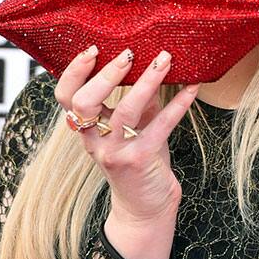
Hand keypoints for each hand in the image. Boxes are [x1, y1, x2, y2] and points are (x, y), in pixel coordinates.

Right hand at [53, 45, 199, 223]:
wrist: (146, 209)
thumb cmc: (139, 163)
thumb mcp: (135, 128)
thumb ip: (139, 100)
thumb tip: (153, 65)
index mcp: (88, 130)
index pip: (66, 97)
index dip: (74, 72)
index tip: (92, 49)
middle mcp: (95, 141)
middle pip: (84, 102)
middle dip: (106, 74)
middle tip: (129, 54)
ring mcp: (116, 151)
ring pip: (124, 111)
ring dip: (146, 81)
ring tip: (164, 60)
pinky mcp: (140, 160)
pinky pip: (160, 126)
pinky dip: (177, 105)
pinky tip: (191, 89)